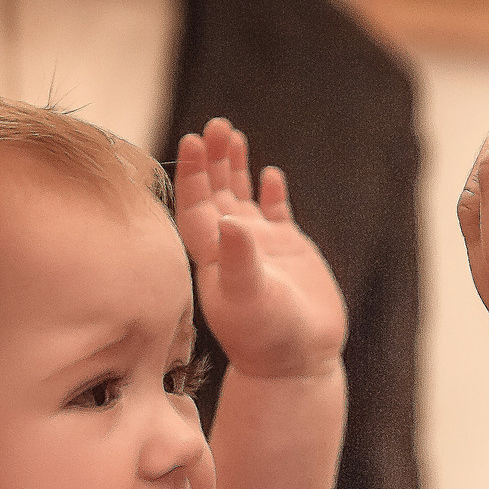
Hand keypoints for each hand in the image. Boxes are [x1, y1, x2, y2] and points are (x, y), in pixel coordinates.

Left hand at [174, 117, 345, 378]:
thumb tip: (230, 219)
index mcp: (212, 256)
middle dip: (213, 160)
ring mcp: (260, 248)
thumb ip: (239, 259)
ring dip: (236, 167)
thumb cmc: (267, 336)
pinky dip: (271, 193)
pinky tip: (270, 174)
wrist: (299, 363)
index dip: (191, 174)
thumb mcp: (250, 297)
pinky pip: (276, 214)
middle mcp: (231, 247)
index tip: (190, 141)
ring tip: (232, 133)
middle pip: (215, 193)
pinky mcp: (289, 252)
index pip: (195, 206)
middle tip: (216, 125)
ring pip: (242, 197)